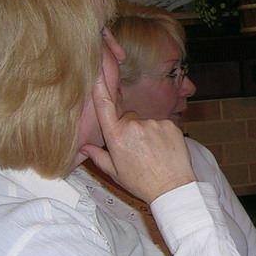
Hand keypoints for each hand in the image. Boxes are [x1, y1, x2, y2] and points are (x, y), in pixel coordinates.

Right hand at [81, 71, 194, 202]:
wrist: (172, 188)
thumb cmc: (142, 183)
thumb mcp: (115, 172)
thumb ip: (98, 156)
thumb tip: (83, 148)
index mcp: (116, 136)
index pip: (104, 104)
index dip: (100, 84)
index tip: (97, 66)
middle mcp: (133, 125)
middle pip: (127, 117)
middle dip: (129, 128)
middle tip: (136, 150)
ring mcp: (153, 123)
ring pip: (145, 122)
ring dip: (146, 132)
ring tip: (152, 153)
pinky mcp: (170, 124)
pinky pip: (161, 125)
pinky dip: (161, 134)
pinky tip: (163, 149)